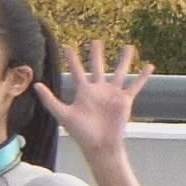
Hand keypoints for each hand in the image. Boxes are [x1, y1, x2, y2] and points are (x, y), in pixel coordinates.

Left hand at [36, 38, 152, 160]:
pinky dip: (143, 76)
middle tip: (95, 41)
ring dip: (124, 60)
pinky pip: (135, 85)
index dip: (72, 59)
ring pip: (120, 72)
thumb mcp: (63, 114)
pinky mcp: (125, 100)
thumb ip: (50, 100)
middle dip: (96, 54)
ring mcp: (112, 94)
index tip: (68, 46)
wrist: (99, 144)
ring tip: (129, 47)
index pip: (76, 70)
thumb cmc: (80, 132)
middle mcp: (98, 90)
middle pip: (97, 67)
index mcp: (83, 92)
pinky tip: (149, 66)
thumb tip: (36, 85)